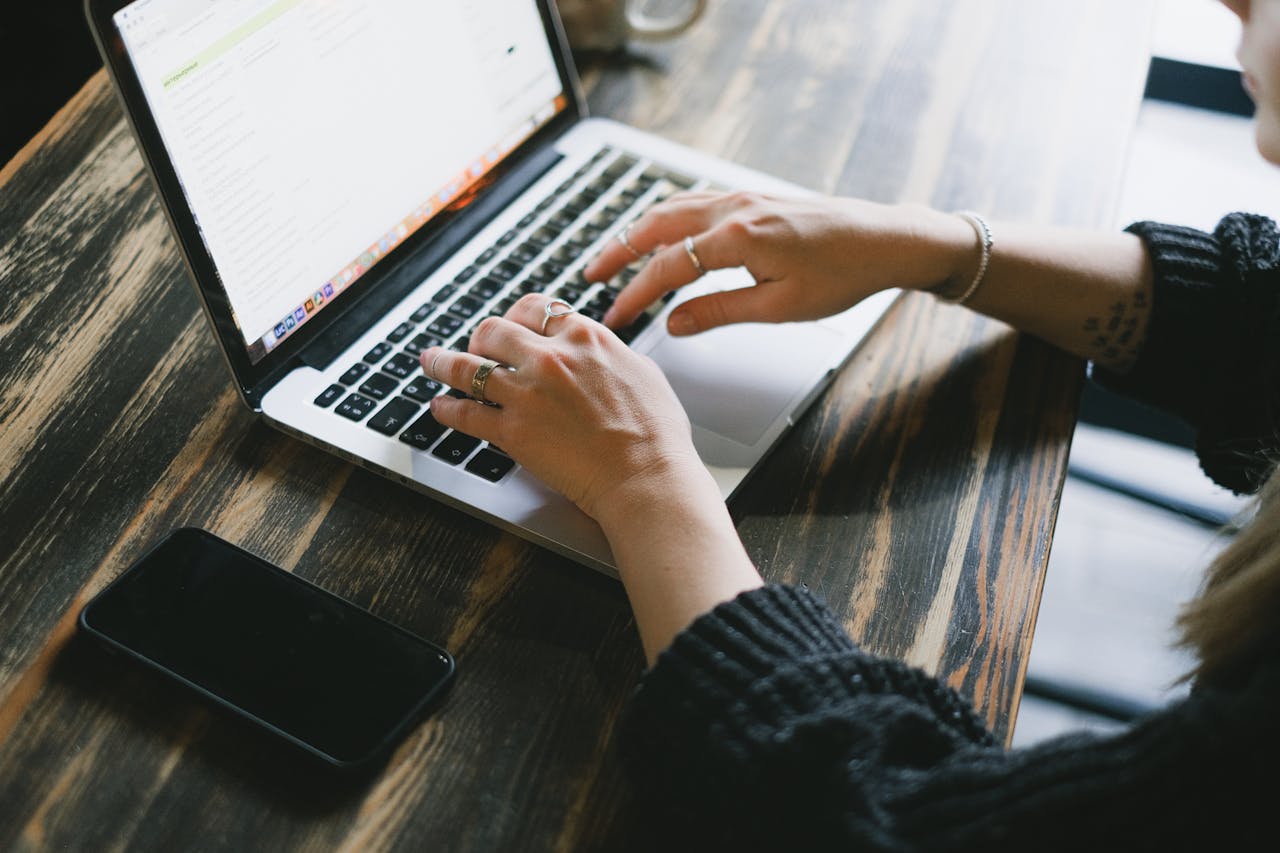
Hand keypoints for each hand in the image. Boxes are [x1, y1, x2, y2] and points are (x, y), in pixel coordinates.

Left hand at [420, 294, 703, 523]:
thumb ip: (611, 354)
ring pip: (467, 367)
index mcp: (584, 337)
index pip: (535, 309)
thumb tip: (600, 349)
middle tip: (474, 347)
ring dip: (443, 363)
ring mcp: (526, 393)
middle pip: (494, 330)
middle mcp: (550, 357)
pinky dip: (447, 409)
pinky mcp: (512, 431)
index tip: (510, 326)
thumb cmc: (655, 434)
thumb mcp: (642, 372)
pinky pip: (465, 413)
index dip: (516, 316)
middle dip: (479, 337)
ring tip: (430, 363)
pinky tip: (439, 407)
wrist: (646, 476)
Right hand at [585, 192, 973, 334]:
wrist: (885, 240)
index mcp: (738, 239)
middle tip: (590, 276)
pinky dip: (665, 216)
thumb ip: (719, 312)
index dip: (635, 294)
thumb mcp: (779, 308)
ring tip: (613, 253)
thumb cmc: (842, 275)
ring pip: (672, 208)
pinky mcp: (753, 197)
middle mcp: (734, 210)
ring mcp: (742, 198)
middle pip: (656, 226)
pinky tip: (659, 229)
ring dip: (637, 230)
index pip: (667, 267)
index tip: (616, 316)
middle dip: (618, 251)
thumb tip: (674, 323)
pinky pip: (695, 201)